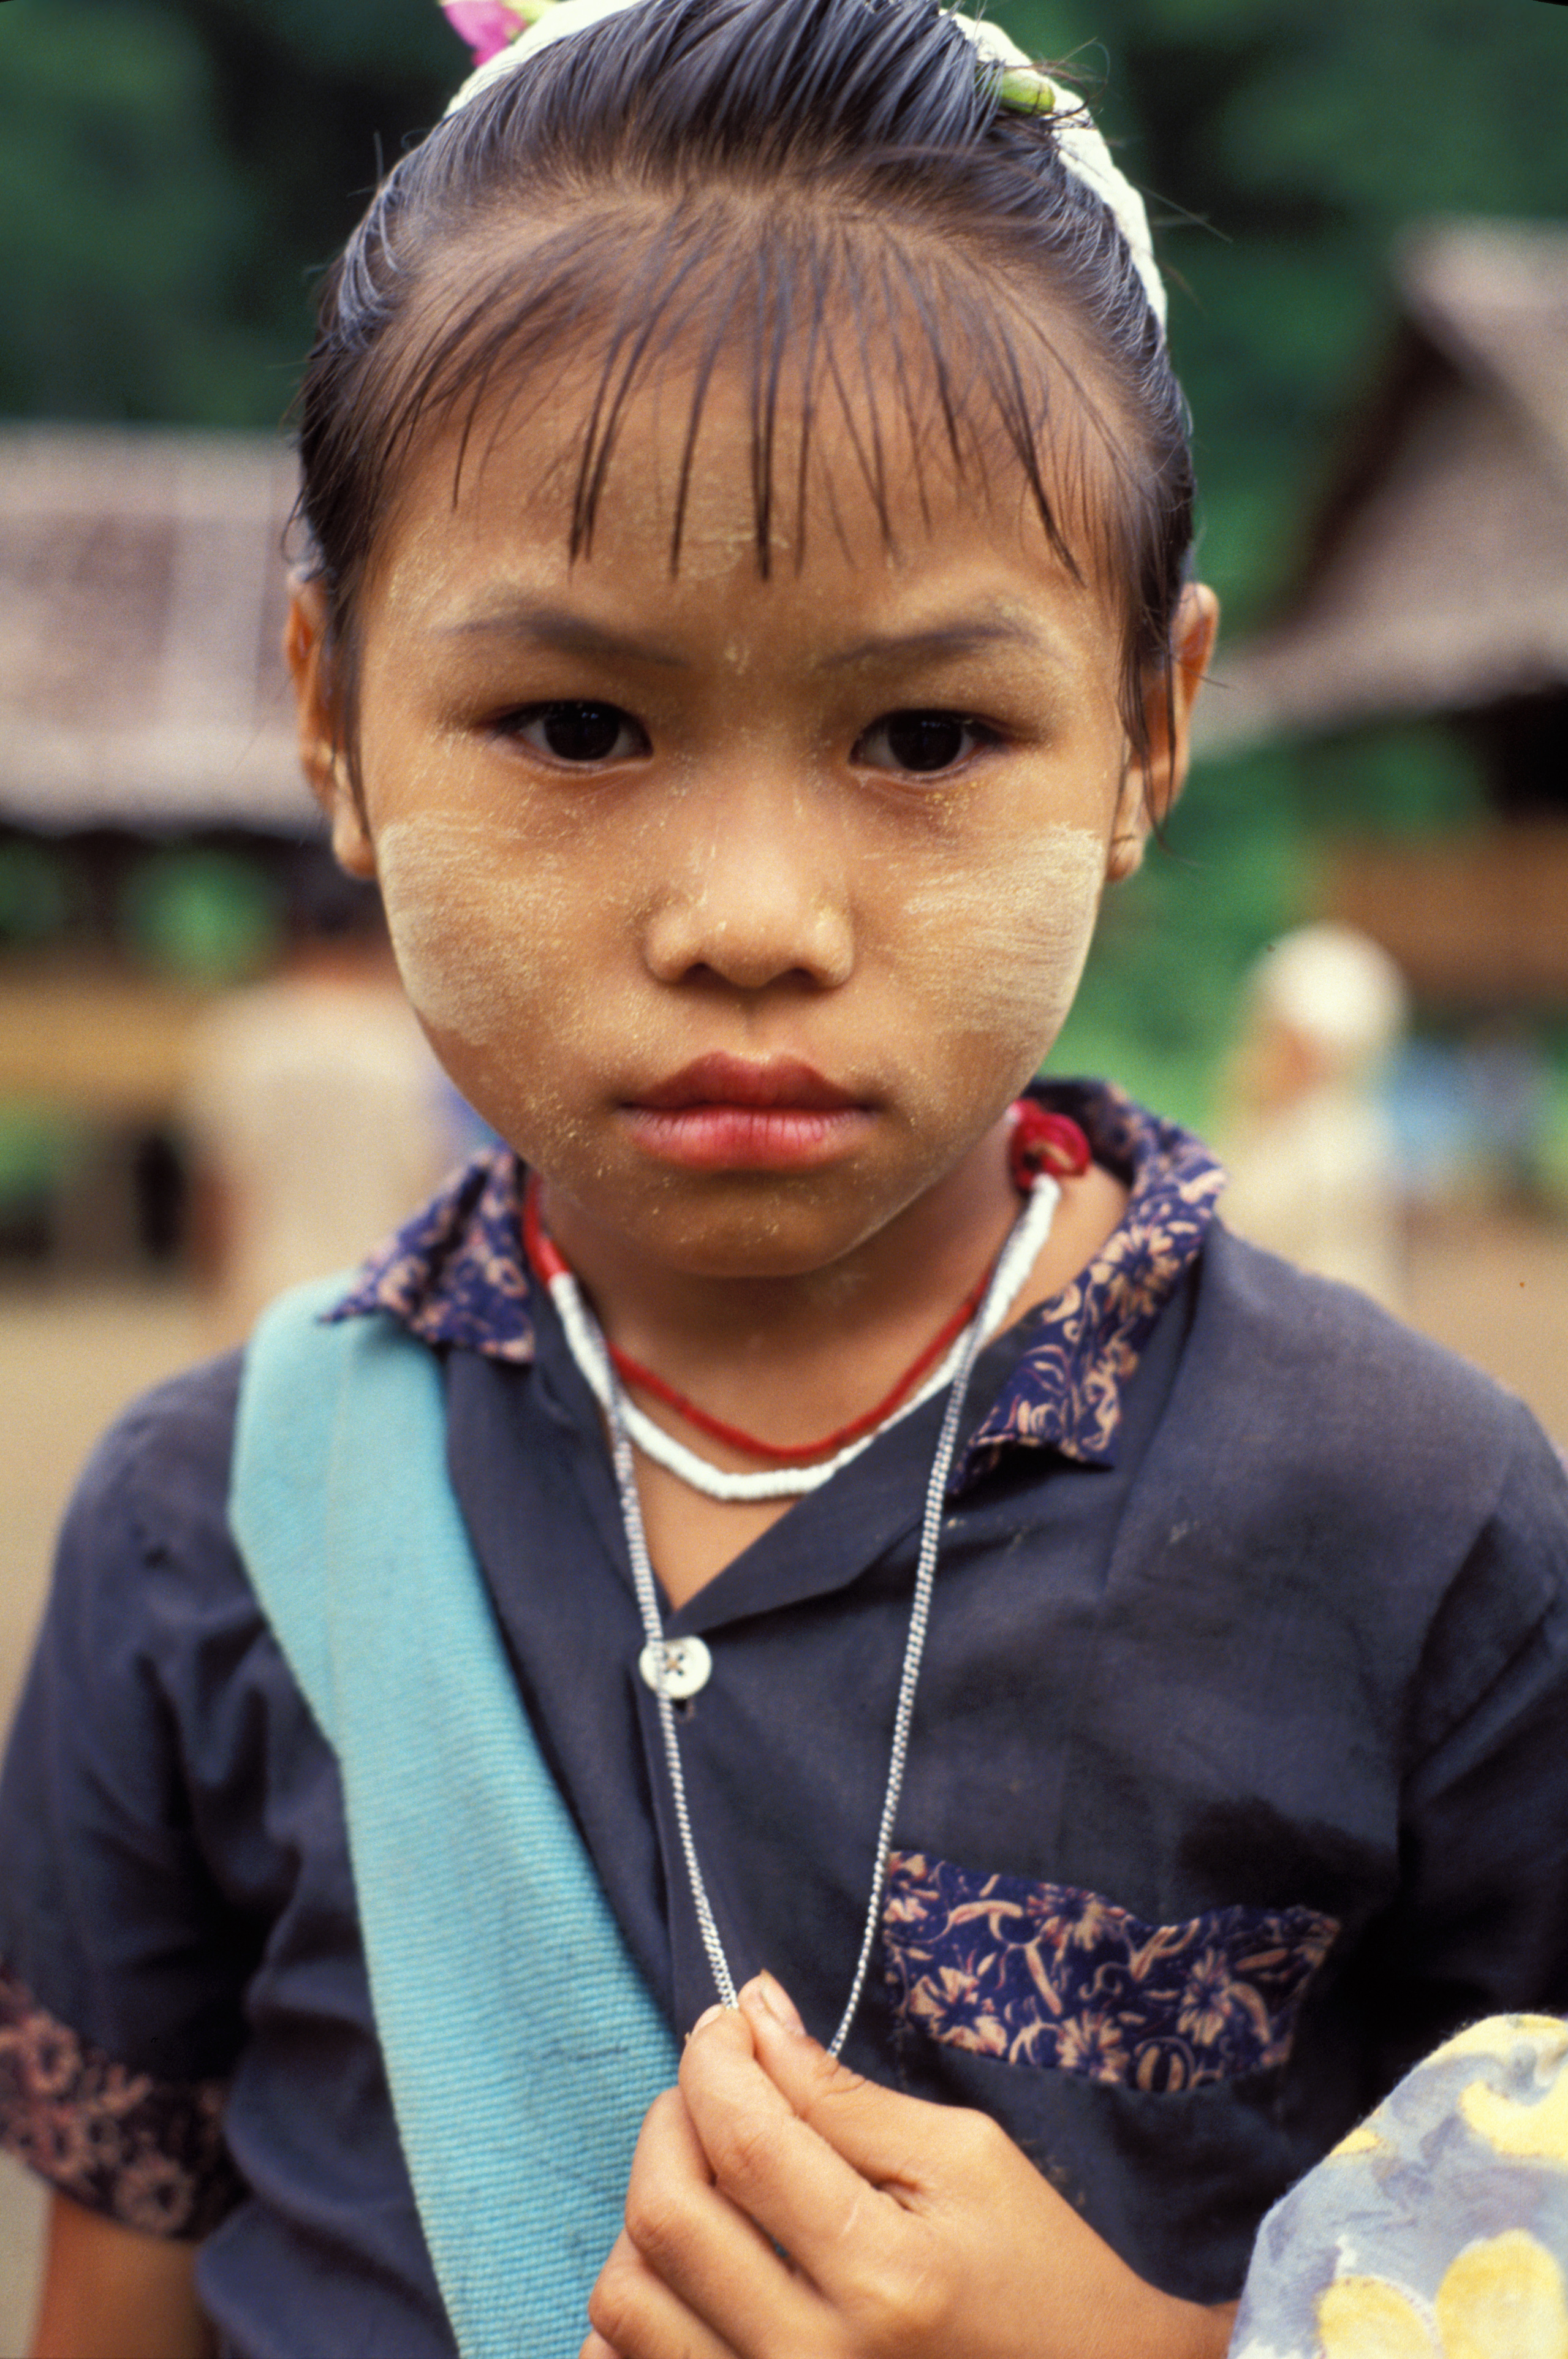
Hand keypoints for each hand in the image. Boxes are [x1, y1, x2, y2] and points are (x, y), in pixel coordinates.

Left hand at [582, 1973, 1236, 2358]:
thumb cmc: (1038, 2273)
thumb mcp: (964, 2159)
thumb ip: (843, 2094)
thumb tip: (753, 2012)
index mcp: (884, 2273)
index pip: (743, 2138)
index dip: (714, 2057)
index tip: (725, 2022)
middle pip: (665, 2215)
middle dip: (670, 2117)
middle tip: (716, 2086)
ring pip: (625, 2302)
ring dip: (647, 2210)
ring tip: (705, 2172)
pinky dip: (636, 2313)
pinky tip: (689, 2268)